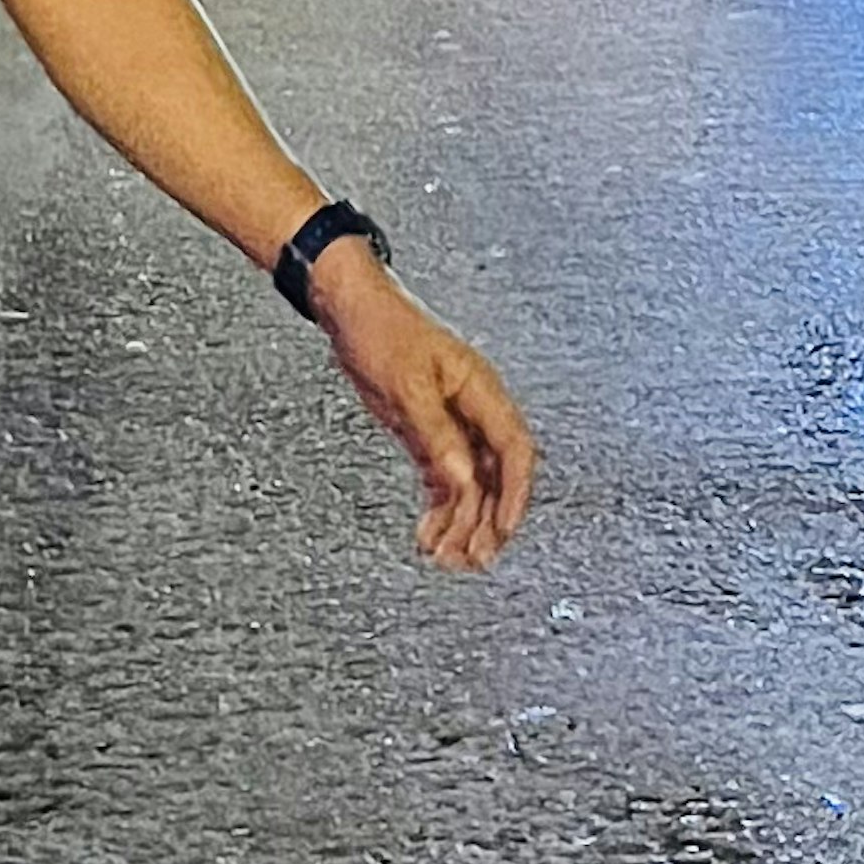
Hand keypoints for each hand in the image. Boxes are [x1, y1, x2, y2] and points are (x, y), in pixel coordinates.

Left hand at [305, 248, 536, 570]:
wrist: (348, 305)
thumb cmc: (381, 329)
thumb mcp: (406, 386)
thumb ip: (436, 434)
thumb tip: (464, 480)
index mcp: (480, 389)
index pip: (514, 449)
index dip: (515, 493)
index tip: (504, 530)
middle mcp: (471, 408)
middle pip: (494, 474)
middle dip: (487, 520)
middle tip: (473, 558)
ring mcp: (450, 421)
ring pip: (470, 482)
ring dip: (462, 520)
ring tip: (447, 557)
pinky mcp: (427, 431)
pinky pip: (444, 477)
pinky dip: (440, 507)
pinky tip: (429, 532)